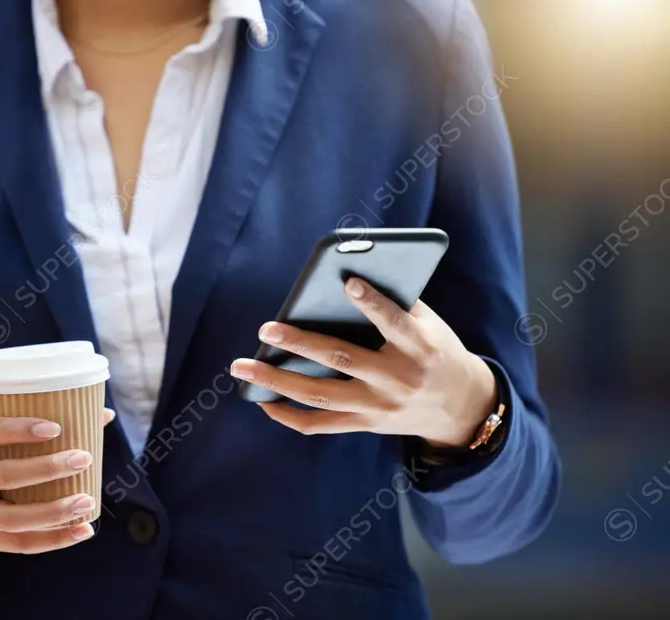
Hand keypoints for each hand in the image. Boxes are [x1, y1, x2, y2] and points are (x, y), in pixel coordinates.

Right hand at [0, 408, 115, 557]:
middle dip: (45, 469)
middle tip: (82, 459)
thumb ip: (36, 420)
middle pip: (1, 475)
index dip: (18, 430)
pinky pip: (19, 544)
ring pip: (10, 517)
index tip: (55, 428)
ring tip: (86, 501)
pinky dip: (54, 539)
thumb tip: (104, 413)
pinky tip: (83, 530)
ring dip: (52, 511)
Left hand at [230, 278, 496, 447]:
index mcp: (419, 348)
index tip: (349, 282)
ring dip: (276, 382)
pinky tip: (262, 401)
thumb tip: (345, 280)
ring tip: (242, 368)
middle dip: (301, 344)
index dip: (373, 304)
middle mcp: (397, 379)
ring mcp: (379, 407)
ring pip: (321, 395)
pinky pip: (320, 425)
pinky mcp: (366, 425)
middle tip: (267, 330)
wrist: (462, 407)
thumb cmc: (437, 351)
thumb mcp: (431, 326)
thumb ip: (397, 304)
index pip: (394, 323)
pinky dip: (288, 416)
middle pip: (342, 360)